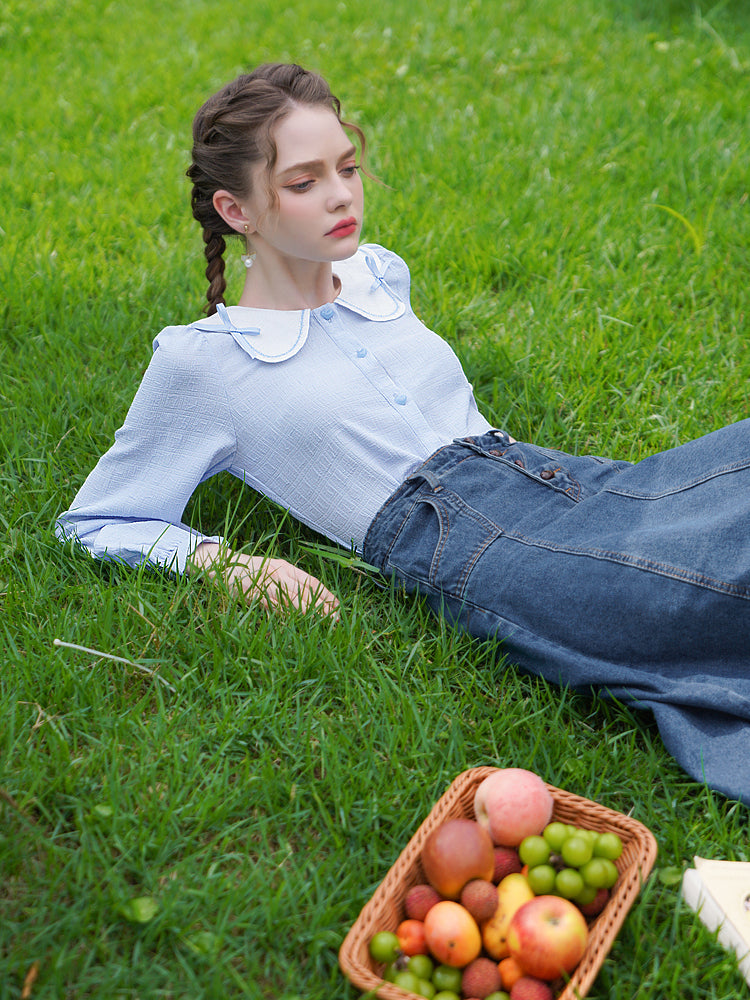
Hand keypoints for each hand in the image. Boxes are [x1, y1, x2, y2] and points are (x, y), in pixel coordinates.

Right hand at [190, 542, 338, 616]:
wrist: (220, 564)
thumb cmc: (247, 570)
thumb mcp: (270, 569)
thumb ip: (287, 580)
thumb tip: (308, 596)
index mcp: (284, 566)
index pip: (311, 581)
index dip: (326, 594)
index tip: (337, 607)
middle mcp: (279, 573)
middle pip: (306, 592)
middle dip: (322, 607)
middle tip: (335, 620)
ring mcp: (267, 582)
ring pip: (293, 601)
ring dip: (309, 614)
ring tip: (323, 624)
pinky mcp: (255, 593)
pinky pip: (274, 607)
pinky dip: (287, 616)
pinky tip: (298, 625)